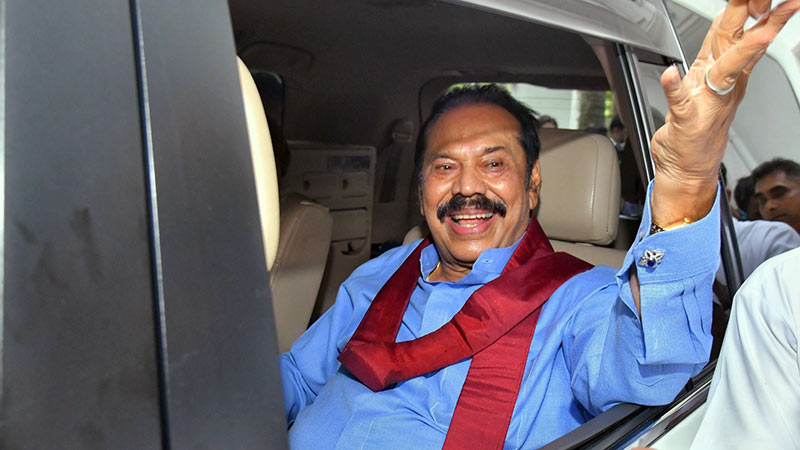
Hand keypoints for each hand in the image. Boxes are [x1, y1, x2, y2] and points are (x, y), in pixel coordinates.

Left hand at [649, 0, 799, 227]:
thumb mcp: (709, 79)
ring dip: (740, 50)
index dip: (760, 10)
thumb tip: (730, 19)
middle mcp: (721, 84)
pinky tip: (671, 74)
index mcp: (723, 71)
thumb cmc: (696, 126)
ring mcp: (707, 101)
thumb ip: (718, 50)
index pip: (743, 31)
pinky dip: (674, 87)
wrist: (687, 167)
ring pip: (726, 68)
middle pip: (737, 41)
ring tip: (756, 31)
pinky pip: (681, 101)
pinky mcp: (687, 120)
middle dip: (752, 15)